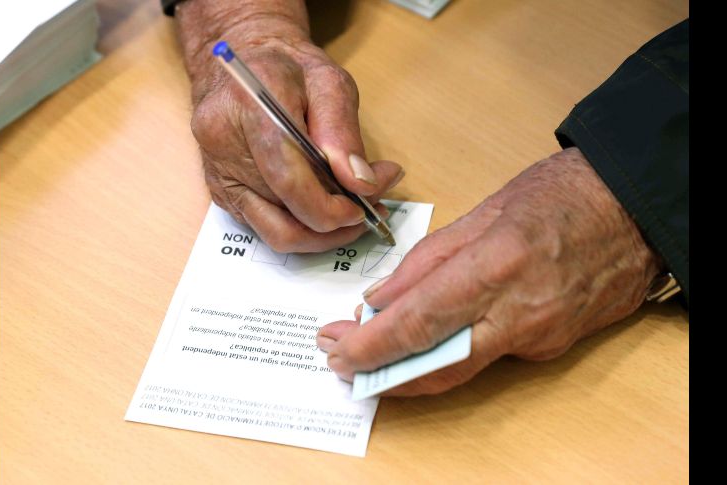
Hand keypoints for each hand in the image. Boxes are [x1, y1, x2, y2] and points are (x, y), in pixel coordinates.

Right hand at [176, 0, 403, 251]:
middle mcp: (222, 143)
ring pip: (274, 231)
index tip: (365, 203)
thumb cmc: (288, 67)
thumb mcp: (329, 82)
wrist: (242, 62)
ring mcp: (218, 172)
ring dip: (319, 235)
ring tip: (350, 215)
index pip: (289, 177)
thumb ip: (344, 133)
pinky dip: (300, 227)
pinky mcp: (221, 192)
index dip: (331, 206)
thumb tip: (361, 184)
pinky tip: (323, 208)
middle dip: (334, 224)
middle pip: (284, 211)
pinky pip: (264, 227)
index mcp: (250, 105)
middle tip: (369, 209)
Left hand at [317, 147, 662, 394]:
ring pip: (460, 369)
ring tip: (374, 351)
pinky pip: (489, 356)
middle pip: (435, 365)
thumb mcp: (486, 210)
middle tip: (342, 362)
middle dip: (380, 371)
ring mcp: (540, 336)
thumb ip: (429, 259)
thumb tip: (381, 297)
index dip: (370, 347)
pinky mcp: (552, 346)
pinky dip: (451, 352)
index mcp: (497, 266)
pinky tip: (428, 338)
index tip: (337, 352)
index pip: (418, 322)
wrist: (636, 211)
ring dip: (410, 368)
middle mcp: (520, 312)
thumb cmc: (564, 195)